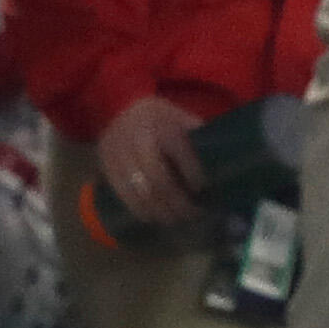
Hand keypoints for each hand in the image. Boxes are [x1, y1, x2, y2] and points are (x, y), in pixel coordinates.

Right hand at [95, 95, 206, 230]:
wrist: (120, 107)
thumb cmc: (159, 117)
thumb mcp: (181, 117)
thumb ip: (197, 137)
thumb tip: (223, 162)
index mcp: (163, 125)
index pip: (181, 153)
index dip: (194, 175)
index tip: (204, 189)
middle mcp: (139, 139)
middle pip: (160, 180)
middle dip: (178, 203)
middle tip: (192, 215)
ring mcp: (119, 153)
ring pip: (140, 191)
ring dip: (160, 211)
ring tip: (175, 220)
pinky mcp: (106, 164)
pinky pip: (122, 193)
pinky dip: (139, 209)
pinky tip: (152, 217)